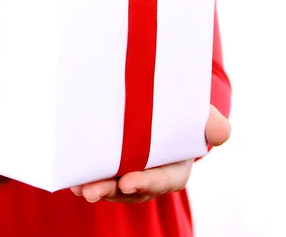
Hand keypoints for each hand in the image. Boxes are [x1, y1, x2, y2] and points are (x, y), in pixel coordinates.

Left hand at [70, 105, 230, 203]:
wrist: (166, 103)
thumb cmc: (184, 111)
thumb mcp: (201, 114)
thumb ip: (211, 123)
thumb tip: (222, 133)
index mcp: (175, 166)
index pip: (163, 180)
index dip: (147, 182)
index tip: (128, 181)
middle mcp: (151, 174)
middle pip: (132, 188)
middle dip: (111, 191)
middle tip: (92, 191)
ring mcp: (130, 170)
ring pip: (112, 186)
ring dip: (95, 187)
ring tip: (77, 185)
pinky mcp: (112, 164)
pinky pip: (99, 174)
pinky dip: (85, 177)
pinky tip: (71, 177)